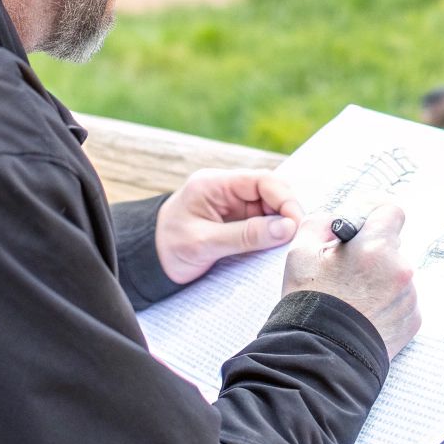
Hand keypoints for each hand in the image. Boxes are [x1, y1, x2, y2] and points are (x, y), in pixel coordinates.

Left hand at [156, 169, 303, 284]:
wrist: (148, 263)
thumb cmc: (168, 249)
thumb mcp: (204, 243)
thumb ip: (245, 235)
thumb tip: (286, 228)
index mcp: (214, 184)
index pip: (262, 180)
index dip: (284, 199)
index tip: (295, 224)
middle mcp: (226, 190)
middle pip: (271, 192)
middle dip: (286, 213)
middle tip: (295, 238)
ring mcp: (232, 205)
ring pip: (270, 209)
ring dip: (280, 226)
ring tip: (286, 247)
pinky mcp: (236, 222)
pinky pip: (262, 224)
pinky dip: (272, 235)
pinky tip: (275, 249)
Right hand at [282, 205, 420, 359]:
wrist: (319, 357)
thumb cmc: (309, 304)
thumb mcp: (301, 251)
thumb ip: (321, 223)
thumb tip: (338, 219)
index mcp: (376, 248)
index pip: (391, 212)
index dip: (374, 215)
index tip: (363, 225)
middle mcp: (400, 270)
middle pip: (392, 246)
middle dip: (371, 252)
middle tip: (347, 269)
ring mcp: (409, 298)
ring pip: (397, 275)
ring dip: (379, 279)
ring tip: (352, 298)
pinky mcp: (412, 321)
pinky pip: (402, 300)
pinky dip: (386, 302)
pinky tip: (364, 314)